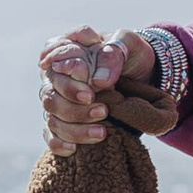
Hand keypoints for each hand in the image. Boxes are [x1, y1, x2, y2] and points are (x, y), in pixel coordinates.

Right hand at [39, 26, 156, 152]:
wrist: (143, 75)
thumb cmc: (130, 54)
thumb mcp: (128, 44)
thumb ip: (112, 54)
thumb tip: (97, 82)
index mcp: (65, 49)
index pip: (52, 64)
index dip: (68, 79)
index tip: (91, 92)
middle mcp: (56, 75)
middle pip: (49, 94)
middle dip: (74, 107)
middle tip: (103, 111)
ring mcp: (58, 99)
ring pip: (52, 118)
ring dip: (75, 128)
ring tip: (102, 133)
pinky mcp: (64, 120)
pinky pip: (51, 135)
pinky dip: (59, 143)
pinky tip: (75, 149)